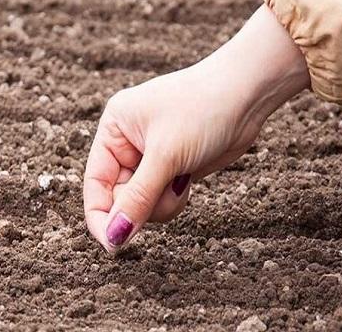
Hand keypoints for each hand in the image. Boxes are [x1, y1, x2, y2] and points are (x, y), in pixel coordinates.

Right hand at [83, 5, 309, 251]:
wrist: (247, 94)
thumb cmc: (202, 110)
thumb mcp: (165, 156)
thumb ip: (138, 199)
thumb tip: (115, 238)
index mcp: (113, 129)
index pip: (94, 183)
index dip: (101, 217)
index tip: (113, 246)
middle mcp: (128, 143)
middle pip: (119, 197)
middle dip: (142, 204)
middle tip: (167, 190)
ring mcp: (152, 156)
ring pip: (143, 203)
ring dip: (161, 203)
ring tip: (181, 181)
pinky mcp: (174, 167)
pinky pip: (162, 199)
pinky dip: (173, 199)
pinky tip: (188, 181)